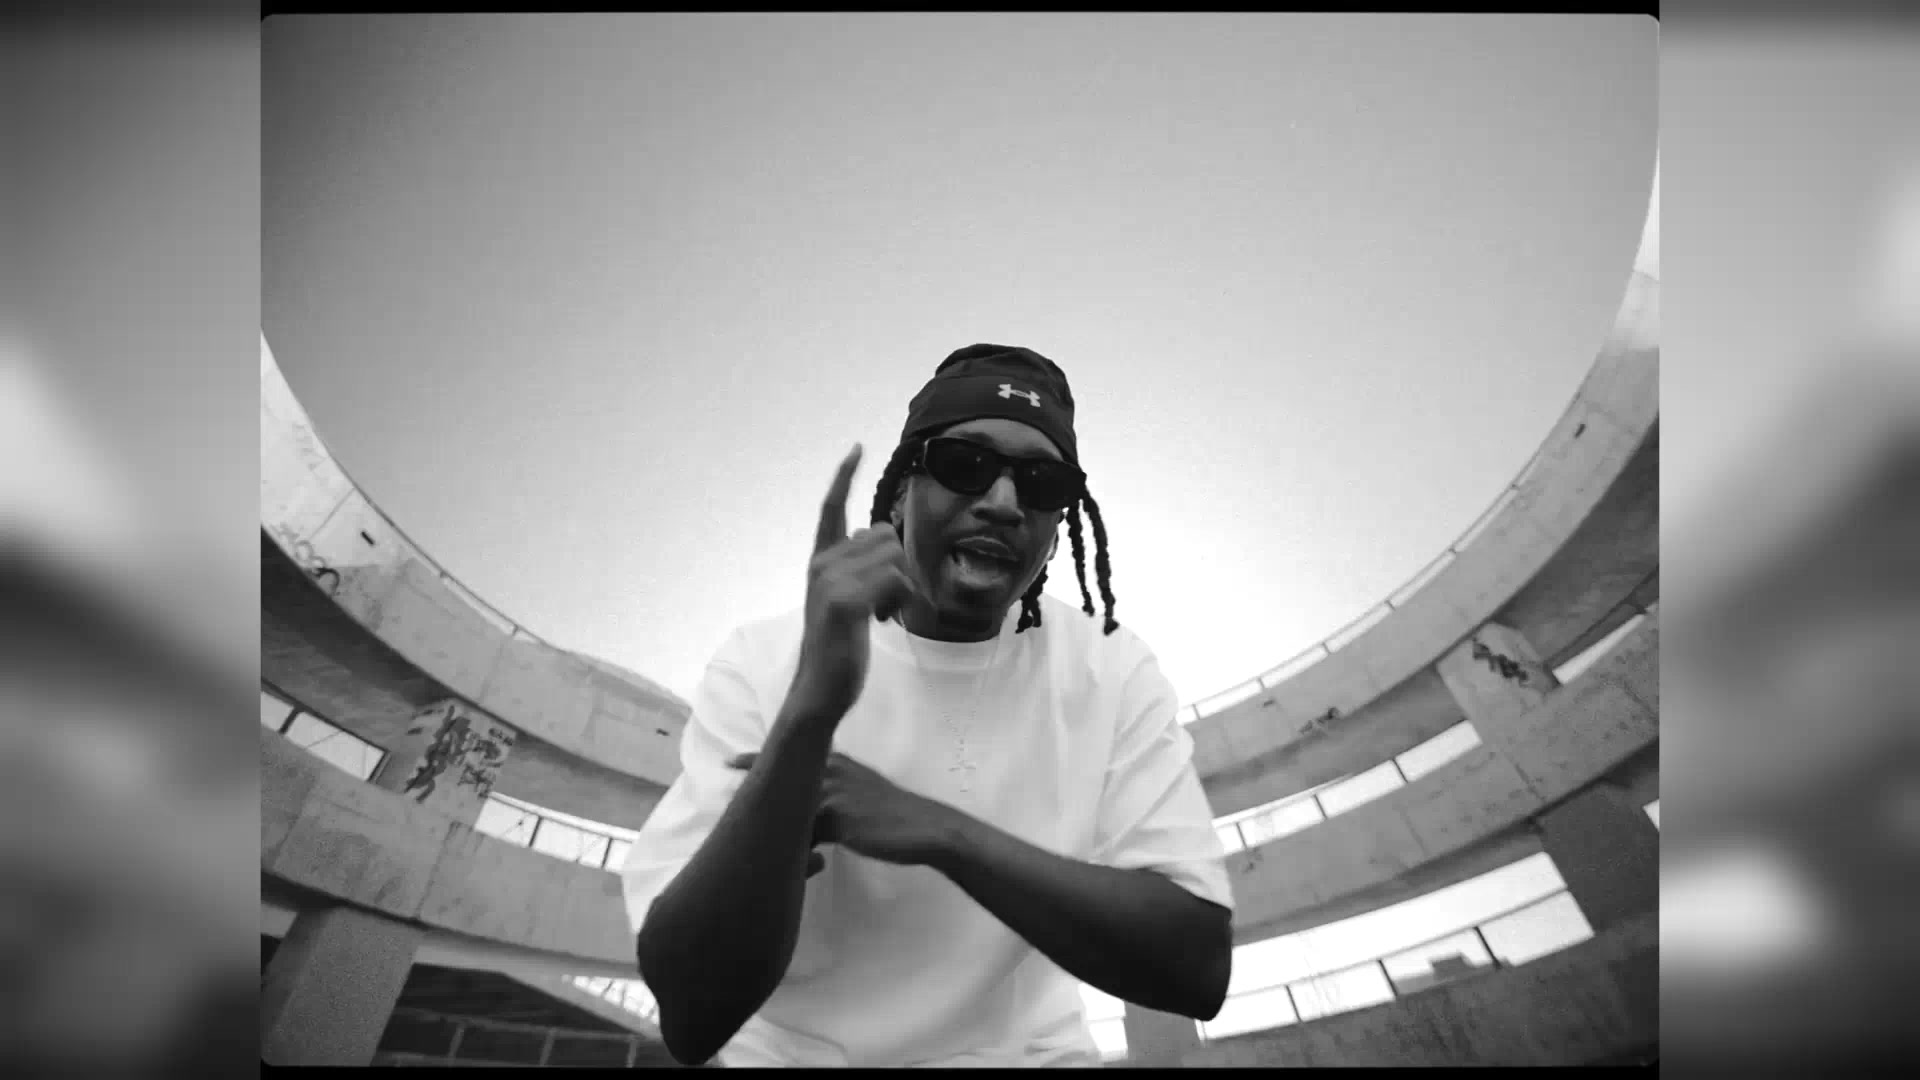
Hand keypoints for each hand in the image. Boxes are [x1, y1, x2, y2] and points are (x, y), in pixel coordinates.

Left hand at [727, 751, 963, 872]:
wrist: (924, 828)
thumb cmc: (894, 816)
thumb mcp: (861, 795)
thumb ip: (833, 797)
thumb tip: (808, 817)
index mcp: (836, 763)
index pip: (789, 756)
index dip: (756, 760)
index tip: (728, 760)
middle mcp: (829, 770)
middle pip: (779, 776)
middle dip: (753, 787)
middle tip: (726, 788)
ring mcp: (831, 791)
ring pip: (787, 807)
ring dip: (769, 825)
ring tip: (748, 838)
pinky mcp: (835, 817)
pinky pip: (802, 837)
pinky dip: (793, 851)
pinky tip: (794, 863)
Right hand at [792, 444, 919, 720]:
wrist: (821, 689)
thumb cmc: (839, 647)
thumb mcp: (848, 601)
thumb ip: (861, 569)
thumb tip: (886, 540)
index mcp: (821, 560)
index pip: (831, 508)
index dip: (844, 477)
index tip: (856, 448)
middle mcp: (822, 563)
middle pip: (886, 535)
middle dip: (898, 568)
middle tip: (883, 605)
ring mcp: (830, 580)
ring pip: (895, 556)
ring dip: (901, 588)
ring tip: (881, 615)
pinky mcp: (845, 601)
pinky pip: (895, 580)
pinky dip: (901, 602)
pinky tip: (883, 622)